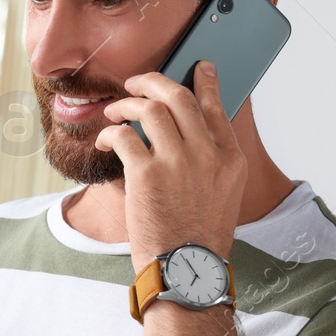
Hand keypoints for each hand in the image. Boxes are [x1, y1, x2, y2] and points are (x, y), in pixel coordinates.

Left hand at [95, 61, 247, 273]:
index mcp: (229, 158)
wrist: (186, 268)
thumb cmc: (197, 237)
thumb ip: (212, 161)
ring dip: (127, 104)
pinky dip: (111, 132)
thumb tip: (193, 136)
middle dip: (153, 81)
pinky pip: (124, 135)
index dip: (205, 82)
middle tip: (136, 82)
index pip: (216, 107)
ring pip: (150, 108)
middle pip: (179, 97)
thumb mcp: (223, 194)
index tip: (198, 67)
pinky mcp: (146, 174)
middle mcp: (206, 154)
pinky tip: (106, 139)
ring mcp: (177, 161)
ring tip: (115, 111)